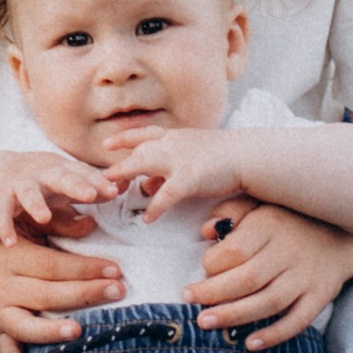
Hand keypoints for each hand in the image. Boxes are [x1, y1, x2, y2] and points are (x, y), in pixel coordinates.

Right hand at [0, 148, 117, 249]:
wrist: (0, 171)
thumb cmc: (45, 184)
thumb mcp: (68, 187)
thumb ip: (91, 193)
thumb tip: (116, 196)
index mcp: (64, 170)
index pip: (84, 173)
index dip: (98, 181)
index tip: (114, 191)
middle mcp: (43, 174)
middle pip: (61, 177)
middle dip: (75, 185)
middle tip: (91, 195)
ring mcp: (21, 184)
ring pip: (28, 191)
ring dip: (36, 203)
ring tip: (44, 218)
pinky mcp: (1, 197)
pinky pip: (1, 211)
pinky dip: (5, 225)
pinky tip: (11, 241)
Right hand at [0, 221, 123, 352]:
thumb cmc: (16, 237)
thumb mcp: (33, 222)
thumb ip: (60, 222)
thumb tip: (90, 225)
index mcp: (13, 254)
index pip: (53, 265)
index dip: (85, 268)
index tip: (115, 270)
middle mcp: (3, 284)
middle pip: (45, 293)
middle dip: (84, 294)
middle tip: (118, 292)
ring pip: (23, 324)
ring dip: (50, 330)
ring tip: (78, 332)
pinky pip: (2, 344)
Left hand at [103, 127, 249, 222]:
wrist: (248, 155)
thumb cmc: (225, 156)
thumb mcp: (193, 154)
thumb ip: (169, 167)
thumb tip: (148, 183)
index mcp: (175, 137)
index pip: (143, 134)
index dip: (123, 138)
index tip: (107, 144)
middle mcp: (173, 144)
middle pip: (138, 151)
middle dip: (119, 163)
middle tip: (104, 177)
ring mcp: (180, 159)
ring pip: (144, 164)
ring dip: (126, 177)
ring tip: (112, 192)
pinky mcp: (190, 177)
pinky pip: (166, 194)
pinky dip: (155, 207)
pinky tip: (148, 219)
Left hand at [184, 204, 352, 351]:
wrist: (343, 234)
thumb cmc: (290, 220)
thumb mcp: (260, 203)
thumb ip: (231, 210)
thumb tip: (206, 230)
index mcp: (271, 225)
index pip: (235, 250)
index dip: (211, 264)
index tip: (200, 271)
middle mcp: (289, 251)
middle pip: (247, 279)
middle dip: (213, 293)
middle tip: (189, 300)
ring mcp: (306, 276)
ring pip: (268, 302)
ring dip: (234, 316)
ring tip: (205, 323)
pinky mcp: (320, 296)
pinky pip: (298, 320)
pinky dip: (274, 334)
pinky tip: (250, 343)